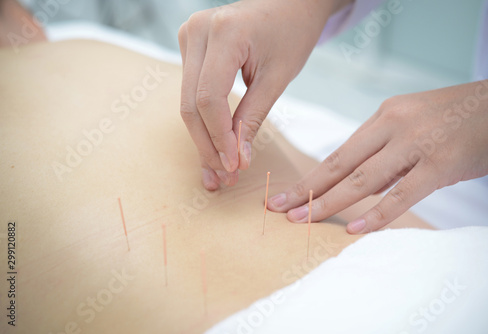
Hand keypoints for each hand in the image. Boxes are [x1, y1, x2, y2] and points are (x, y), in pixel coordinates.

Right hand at [178, 0, 349, 189]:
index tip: (234, 167)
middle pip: (191, 104)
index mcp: (224, 33)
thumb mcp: (277, 77)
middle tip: (223, 178)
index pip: (209, 98)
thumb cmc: (291, 33)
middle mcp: (197, 31)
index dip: (219, 137)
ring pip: (187, 103)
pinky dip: (204, 122)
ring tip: (218, 171)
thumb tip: (237, 160)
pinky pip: (192, 93)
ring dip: (204, 139)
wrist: (290, 4)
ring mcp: (188, 37)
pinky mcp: (190, 47)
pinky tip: (213, 147)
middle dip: (208, 145)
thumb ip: (253, 117)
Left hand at [268, 78, 487, 232]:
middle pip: (341, 164)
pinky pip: (403, 194)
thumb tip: (358, 186)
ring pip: (363, 179)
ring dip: (329, 202)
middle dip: (307, 189)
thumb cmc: (459, 119)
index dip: (311, 177)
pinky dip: (377, 214)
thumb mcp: (414, 125)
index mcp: (384, 116)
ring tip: (302, 220)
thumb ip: (385, 153)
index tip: (286, 194)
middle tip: (279, 209)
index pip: (340, 153)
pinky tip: (354, 229)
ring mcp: (418, 143)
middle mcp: (394, 125)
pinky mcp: (442, 163)